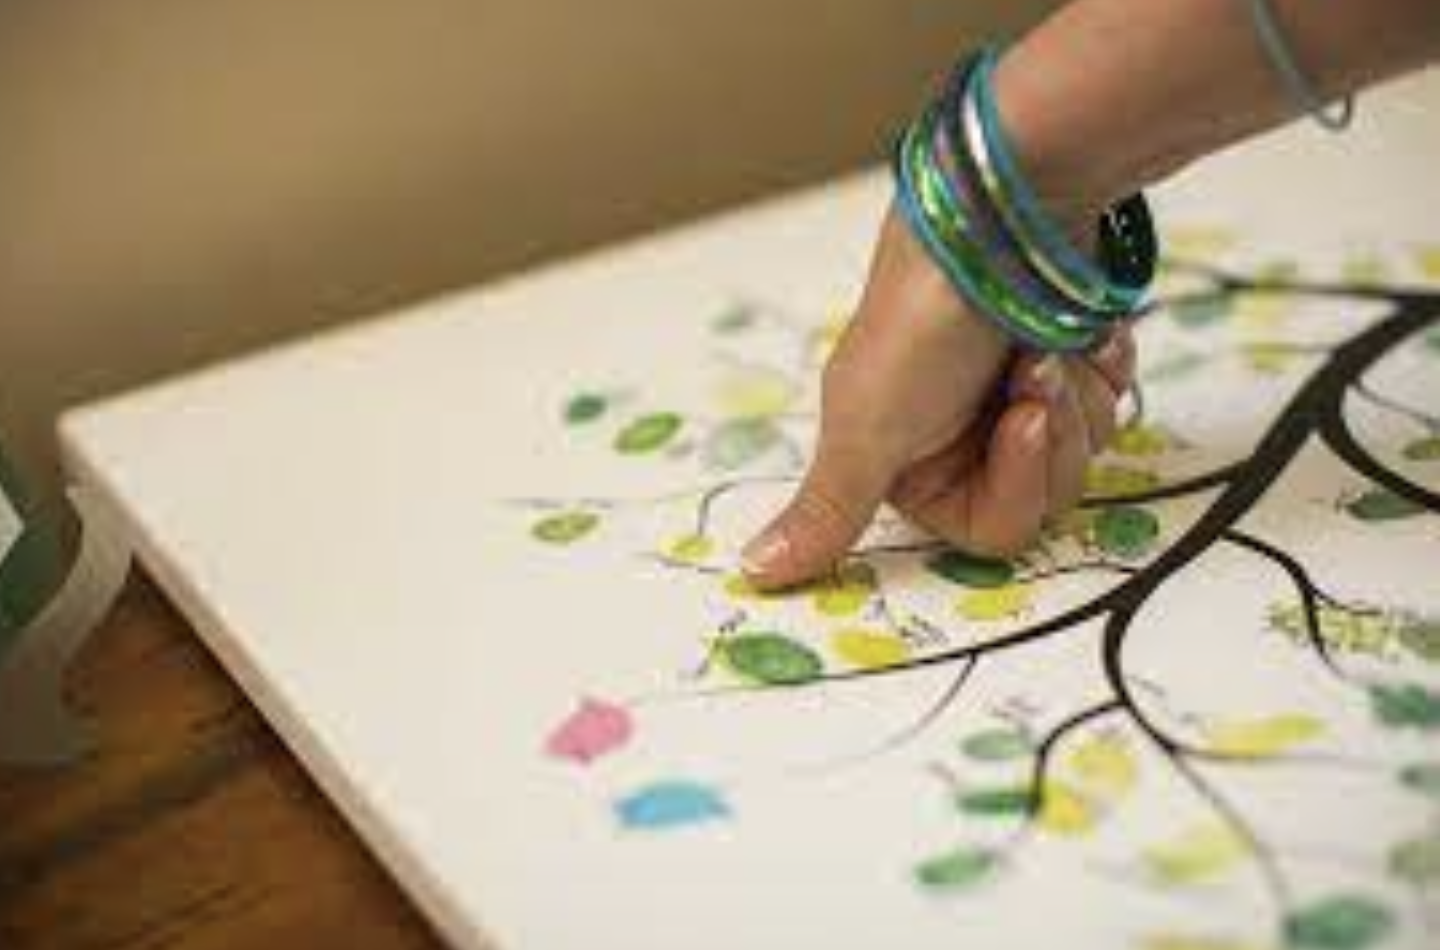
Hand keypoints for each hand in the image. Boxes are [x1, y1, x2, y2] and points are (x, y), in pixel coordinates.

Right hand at [740, 204, 1134, 589]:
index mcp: (908, 460)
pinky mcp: (1073, 358)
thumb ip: (826, 511)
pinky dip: (1102, 363)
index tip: (1013, 419)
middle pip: (1047, 494)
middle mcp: (965, 433)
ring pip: (1086, 450)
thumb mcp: (864, 424)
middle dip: (1049, 433)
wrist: (1005, 210)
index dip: (1015, 481)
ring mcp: (1021, 394)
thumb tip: (752, 573)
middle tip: (1031, 372)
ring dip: (1076, 393)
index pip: (992, 528)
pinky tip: (1078, 329)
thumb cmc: (926, 319)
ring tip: (1046, 340)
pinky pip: (1114, 400)